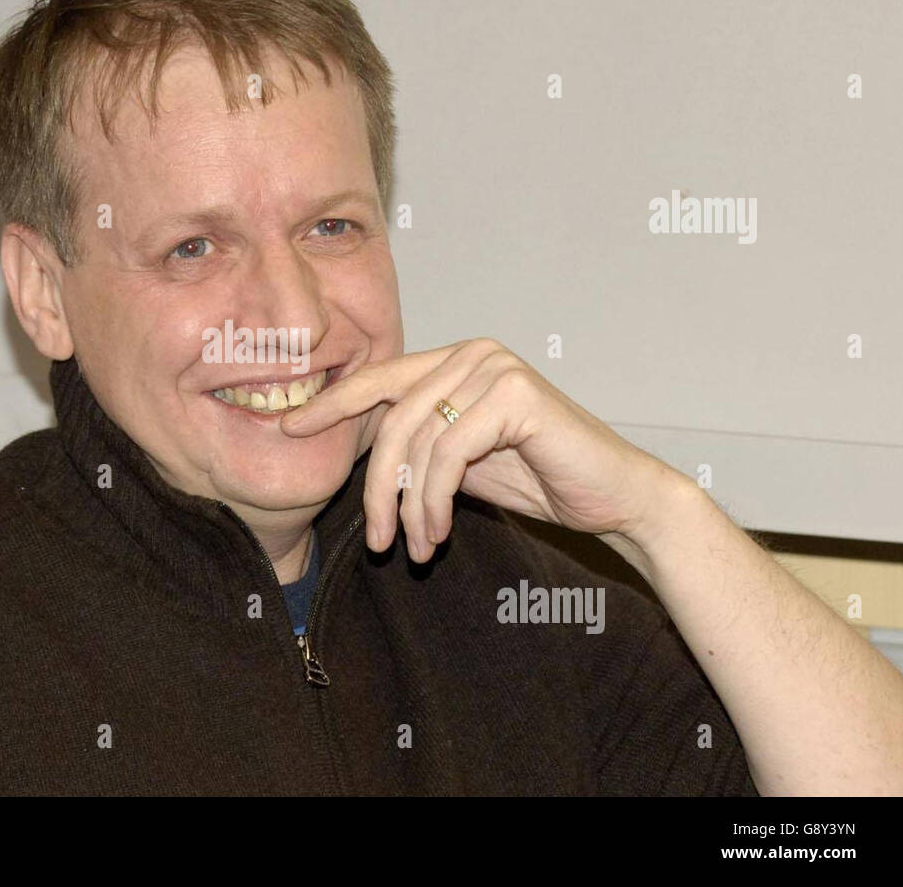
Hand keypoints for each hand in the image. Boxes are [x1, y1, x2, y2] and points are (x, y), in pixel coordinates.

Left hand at [280, 338, 682, 562]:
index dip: (331, 405)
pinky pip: (449, 452)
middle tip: (375, 540)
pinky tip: (438, 533)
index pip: (379, 380)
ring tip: (416, 548)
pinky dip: (435, 500)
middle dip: (376, 485)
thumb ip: (418, 447)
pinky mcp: (516, 394)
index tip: (289, 430)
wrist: (613, 498)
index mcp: (456, 361)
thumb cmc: (539, 480)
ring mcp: (495, 368)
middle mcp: (472, 354)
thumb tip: (357, 455)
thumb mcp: (460, 463)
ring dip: (410, 506)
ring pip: (418, 440)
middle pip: (392, 418)